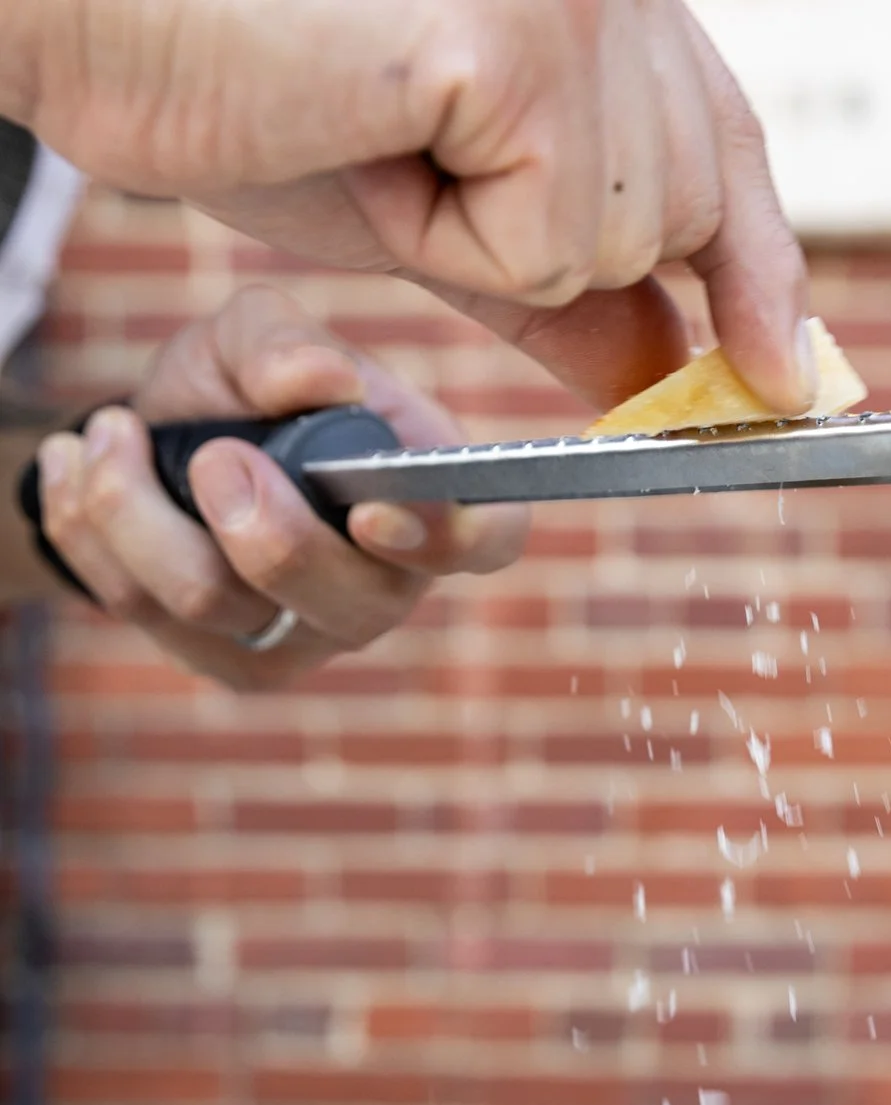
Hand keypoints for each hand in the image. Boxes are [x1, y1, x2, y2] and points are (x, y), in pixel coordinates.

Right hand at [11, 0, 811, 412]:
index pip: (725, 148)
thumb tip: (670, 370)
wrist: (107, 23)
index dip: (759, 272)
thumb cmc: (249, 84)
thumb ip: (560, 280)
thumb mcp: (440, 204)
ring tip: (374, 130)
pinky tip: (369, 134)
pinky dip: (445, 238)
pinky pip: (543, 247)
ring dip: (481, 240)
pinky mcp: (529, 43)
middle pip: (680, 210)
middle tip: (406, 149)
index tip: (793, 377)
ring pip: (613, 242)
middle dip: (552, 245)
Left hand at [32, 285, 526, 687]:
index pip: (487, 539)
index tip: (370, 512)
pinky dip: (92, 527)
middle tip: (211, 452)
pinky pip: (142, 610)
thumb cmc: (240, 393)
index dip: (446, 538)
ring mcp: (308, 638)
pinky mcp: (230, 664)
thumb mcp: (256, 335)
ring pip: (217, 602)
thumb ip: (286, 342)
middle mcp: (385, 586)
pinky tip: (83, 471)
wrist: (163, 447)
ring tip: (110, 432)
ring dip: (136, 505)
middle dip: (259, 525)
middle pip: (344, 601)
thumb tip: (321, 379)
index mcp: (427, 498)